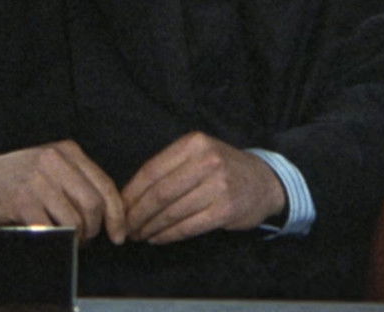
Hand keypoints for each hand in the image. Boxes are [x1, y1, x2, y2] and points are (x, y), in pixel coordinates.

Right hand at [0, 140, 125, 243]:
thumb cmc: (18, 179)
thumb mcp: (52, 168)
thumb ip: (78, 183)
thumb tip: (111, 216)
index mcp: (68, 151)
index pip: (105, 185)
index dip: (116, 215)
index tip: (118, 235)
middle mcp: (54, 161)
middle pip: (93, 205)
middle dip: (93, 230)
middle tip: (85, 239)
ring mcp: (37, 180)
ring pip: (74, 220)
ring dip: (74, 238)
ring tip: (66, 238)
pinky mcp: (21, 200)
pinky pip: (50, 229)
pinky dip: (54, 240)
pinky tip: (48, 237)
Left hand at [122, 131, 285, 243]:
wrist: (265, 182)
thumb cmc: (224, 169)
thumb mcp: (200, 154)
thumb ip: (170, 167)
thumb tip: (131, 194)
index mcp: (194, 144)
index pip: (152, 170)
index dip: (132, 192)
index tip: (119, 208)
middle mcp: (206, 161)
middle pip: (159, 193)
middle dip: (137, 214)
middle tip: (125, 227)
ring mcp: (218, 186)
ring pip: (172, 211)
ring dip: (150, 227)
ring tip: (139, 235)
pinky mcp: (225, 211)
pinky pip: (187, 226)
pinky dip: (168, 235)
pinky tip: (157, 238)